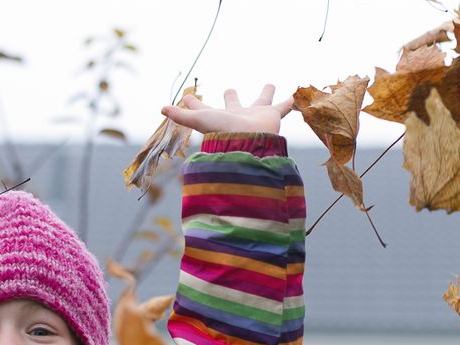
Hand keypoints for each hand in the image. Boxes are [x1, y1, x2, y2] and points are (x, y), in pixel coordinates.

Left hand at [161, 84, 292, 133]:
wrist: (248, 144)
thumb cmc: (222, 132)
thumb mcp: (198, 120)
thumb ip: (180, 115)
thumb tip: (161, 108)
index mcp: (216, 118)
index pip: (200, 109)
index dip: (192, 103)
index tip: (187, 96)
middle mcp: (235, 117)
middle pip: (233, 104)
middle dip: (231, 97)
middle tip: (230, 89)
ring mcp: (255, 116)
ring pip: (262, 102)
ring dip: (266, 94)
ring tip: (270, 84)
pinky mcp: (272, 116)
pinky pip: (285, 106)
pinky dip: (291, 101)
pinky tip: (298, 95)